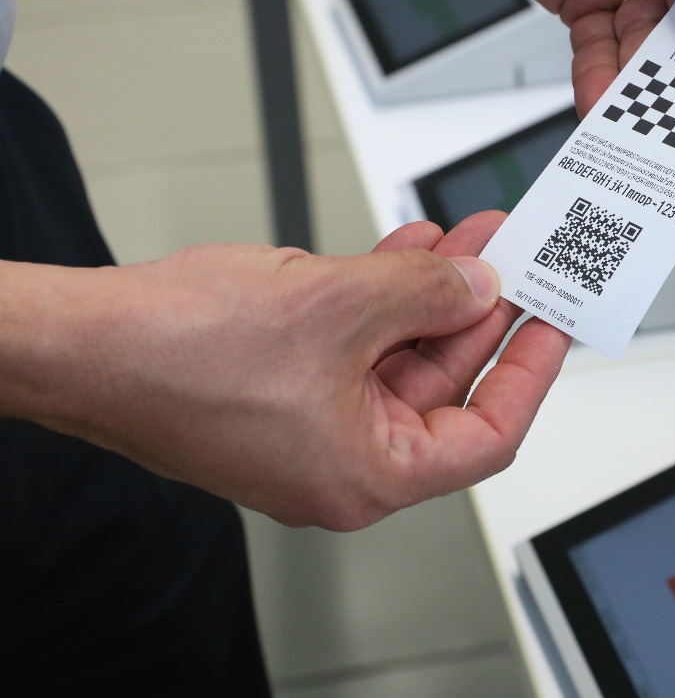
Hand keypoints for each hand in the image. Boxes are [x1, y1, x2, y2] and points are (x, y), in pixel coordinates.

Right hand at [4, 212, 570, 529]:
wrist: (79, 341)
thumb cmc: (177, 352)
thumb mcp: (339, 303)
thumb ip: (427, 294)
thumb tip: (479, 289)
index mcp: (368, 476)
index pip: (487, 433)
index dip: (530, 371)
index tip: (554, 324)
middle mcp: (344, 463)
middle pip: (446, 386)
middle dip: (479, 312)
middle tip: (513, 260)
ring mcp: (312, 426)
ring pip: (401, 356)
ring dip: (433, 295)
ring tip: (468, 239)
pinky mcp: (284, 388)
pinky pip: (356, 344)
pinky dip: (384, 297)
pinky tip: (409, 250)